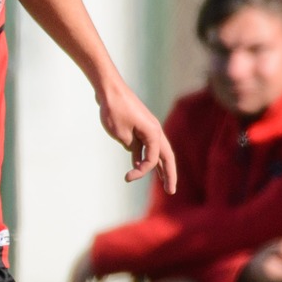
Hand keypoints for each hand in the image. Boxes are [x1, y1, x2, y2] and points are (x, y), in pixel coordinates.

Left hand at [96, 78, 177, 192]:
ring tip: (164, 183)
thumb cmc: (115, 110)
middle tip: (171, 191)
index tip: (128, 177)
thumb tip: (135, 153)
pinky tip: (140, 167)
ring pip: (157, 152)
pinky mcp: (139, 128)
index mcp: (154, 132)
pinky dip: (144, 158)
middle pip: (166, 157)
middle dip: (168, 175)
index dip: (141, 171)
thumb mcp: (122, 133)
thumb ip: (131, 147)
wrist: (109, 90)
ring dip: (159, 168)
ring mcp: (147, 129)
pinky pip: (145, 147)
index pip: (153, 159)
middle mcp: (155, 131)